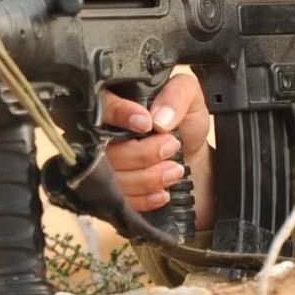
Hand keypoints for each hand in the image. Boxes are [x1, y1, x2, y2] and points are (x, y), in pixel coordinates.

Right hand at [102, 72, 213, 231]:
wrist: (191, 156)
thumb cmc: (185, 123)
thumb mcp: (190, 97)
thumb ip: (177, 95)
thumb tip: (158, 118)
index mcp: (118, 102)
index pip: (103, 106)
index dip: (121, 115)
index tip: (147, 124)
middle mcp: (104, 134)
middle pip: (108, 150)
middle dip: (144, 153)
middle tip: (172, 146)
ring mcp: (106, 165)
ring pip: (114, 178)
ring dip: (149, 177)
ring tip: (175, 170)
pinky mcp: (113, 192)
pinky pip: (121, 200)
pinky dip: (145, 198)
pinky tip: (163, 192)